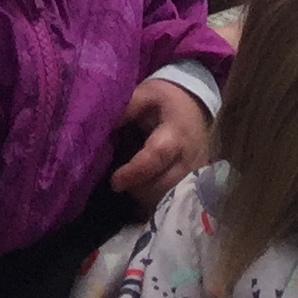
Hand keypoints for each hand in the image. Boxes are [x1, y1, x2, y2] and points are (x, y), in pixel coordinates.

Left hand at [110, 78, 213, 204]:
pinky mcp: (195, 186)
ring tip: (131, 185)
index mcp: (176, 134)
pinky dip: (156, 201)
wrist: (196, 104)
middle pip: (162, 187)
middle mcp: (189, 160)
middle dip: (137, 190)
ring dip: (146, 198)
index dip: (134, 172)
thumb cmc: (166, 100)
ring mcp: (195, 176)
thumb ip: (126, 110)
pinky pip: (174, 202)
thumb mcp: (146, 94)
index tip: (114, 181)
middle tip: (119, 182)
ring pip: (168, 200)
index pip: (156, 158)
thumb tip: (101, 129)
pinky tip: (143, 192)